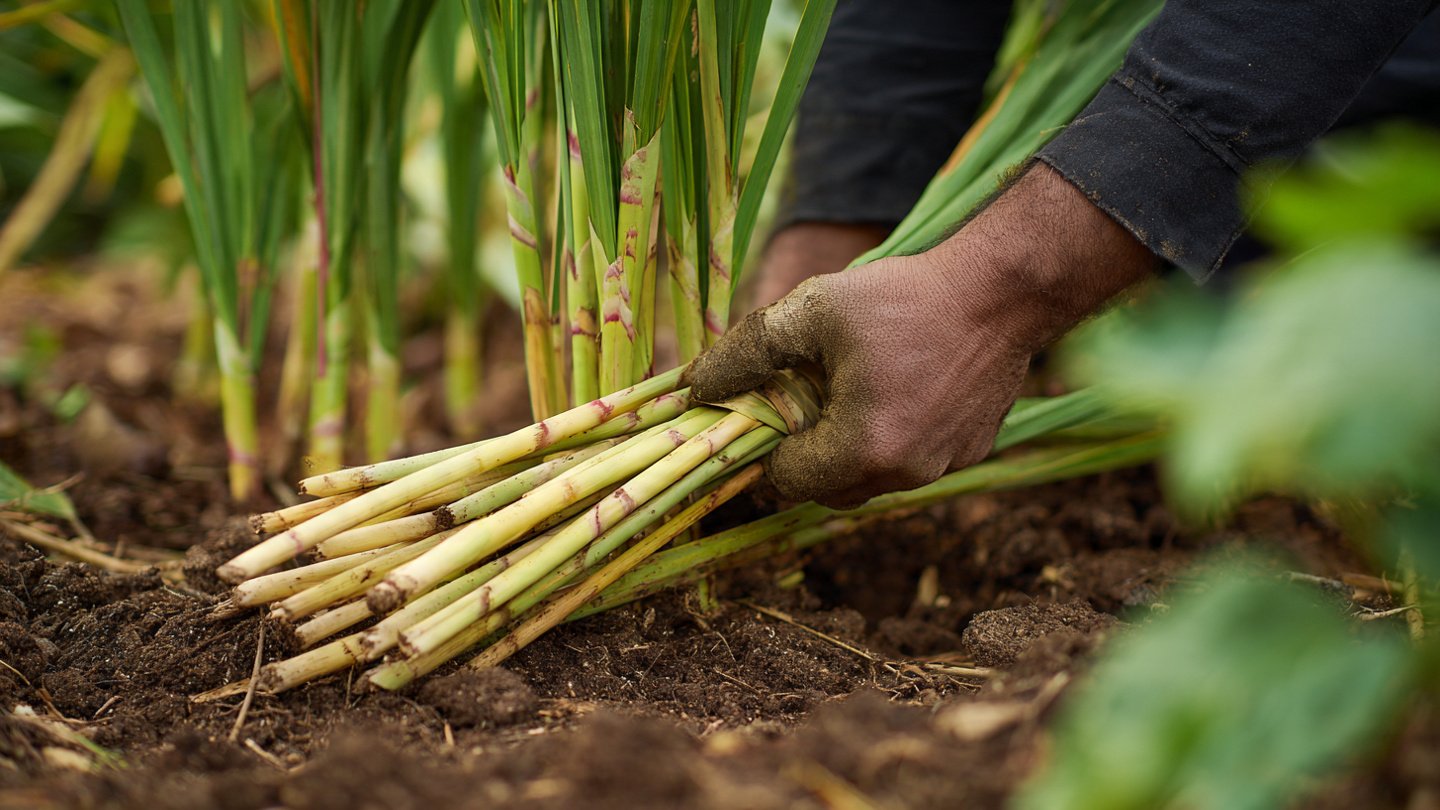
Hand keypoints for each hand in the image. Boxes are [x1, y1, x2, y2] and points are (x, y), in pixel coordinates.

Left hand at [685, 163, 1156, 506]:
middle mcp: (906, 473)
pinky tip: (896, 386)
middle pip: (827, 489)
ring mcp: (945, 466)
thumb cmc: (902, 296)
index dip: (764, 449)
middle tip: (802, 399)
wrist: (1002, 289)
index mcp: (862, 449)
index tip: (766, 410)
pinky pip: (912, 459)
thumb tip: (692, 386)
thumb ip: (746, 353)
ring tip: (848, 387)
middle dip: (805, 452)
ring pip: (871, 476)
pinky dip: (893, 436)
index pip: (786, 481)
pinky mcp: (971, 450)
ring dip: (848, 446)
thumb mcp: (810, 311)